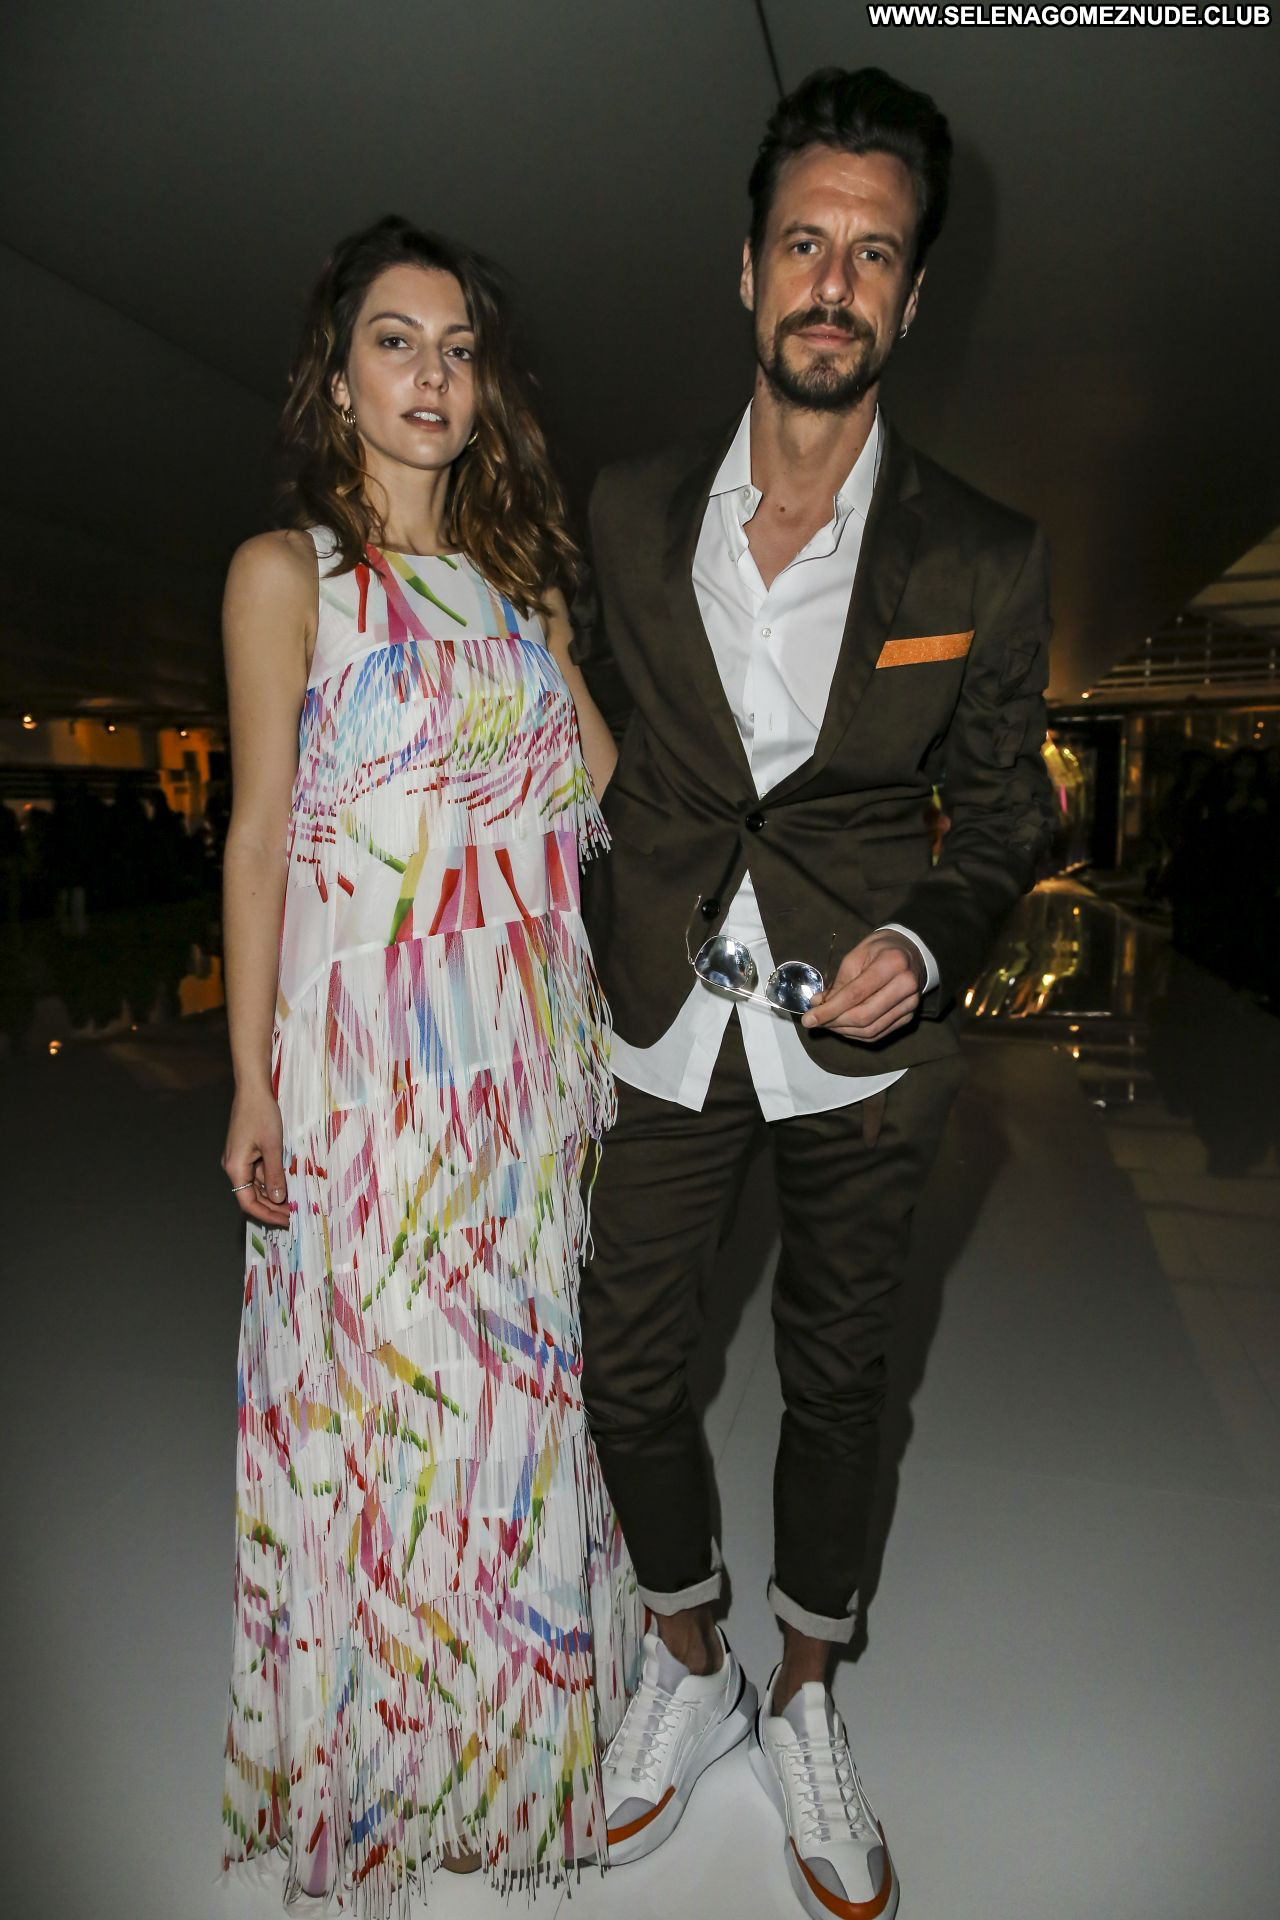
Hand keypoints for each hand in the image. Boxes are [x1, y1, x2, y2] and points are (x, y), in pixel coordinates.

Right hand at [221, 1085, 289, 1227]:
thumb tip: (277, 1199)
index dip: (267, 1215)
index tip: (286, 1221)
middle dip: (273, 1207)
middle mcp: (234, 1167)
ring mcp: (240, 1160)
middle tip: (295, 1214)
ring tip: (296, 1201)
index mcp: (236, 1168)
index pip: (248, 1203)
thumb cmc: (261, 1114)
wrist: (253, 1090)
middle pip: (252, 1196)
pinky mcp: (246, 1152)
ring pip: (257, 1185)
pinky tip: (289, 1183)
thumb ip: (274, 1175)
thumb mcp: (272, 1147)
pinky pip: (259, 1172)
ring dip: (274, 1193)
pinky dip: (273, 1179)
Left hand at [801, 931, 923, 1042]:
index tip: (808, 1019)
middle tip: (814, 1022)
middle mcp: (905, 986)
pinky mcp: (909, 1017)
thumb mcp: (855, 956)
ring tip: (826, 1023)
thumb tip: (818, 1004)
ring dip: (843, 1031)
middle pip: (864, 1016)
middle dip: (834, 1023)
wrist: (910, 951)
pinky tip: (842, 1026)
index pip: (856, 995)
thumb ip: (838, 982)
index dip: (829, 1010)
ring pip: (870, 1030)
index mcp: (892, 964)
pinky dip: (856, 1034)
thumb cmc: (879, 950)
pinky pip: (878, 1033)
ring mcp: (910, 1004)